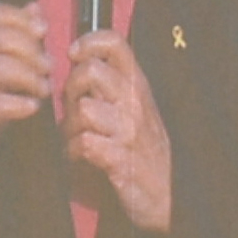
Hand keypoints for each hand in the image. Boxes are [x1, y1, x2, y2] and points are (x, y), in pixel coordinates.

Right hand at [0, 2, 51, 236]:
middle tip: (49, 68)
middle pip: (0, 36)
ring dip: (29, 77)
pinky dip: (20, 104)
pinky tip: (31, 108)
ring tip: (43, 90)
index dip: (24, 19)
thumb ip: (18, 39)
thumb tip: (34, 8)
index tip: (44, 33)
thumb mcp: (2, 67)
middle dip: (32, 50)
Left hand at [61, 27, 176, 233]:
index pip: (115, 43)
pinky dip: (73, 151)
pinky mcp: (119, 159)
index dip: (88, 42)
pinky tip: (79, 156)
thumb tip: (77, 66)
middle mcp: (134, 103)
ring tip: (75, 138)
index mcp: (137, 86)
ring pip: (83, 109)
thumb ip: (110, 87)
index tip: (74, 55)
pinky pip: (83, 143)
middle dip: (71, 89)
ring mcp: (128, 131)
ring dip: (69, 126)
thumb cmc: (144, 150)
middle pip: (90, 72)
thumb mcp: (134, 109)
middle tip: (72, 109)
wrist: (168, 194)